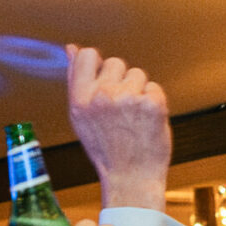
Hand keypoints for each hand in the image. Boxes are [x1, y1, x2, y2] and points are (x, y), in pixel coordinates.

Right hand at [68, 46, 171, 212]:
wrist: (130, 178)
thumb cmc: (106, 148)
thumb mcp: (80, 116)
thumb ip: (75, 79)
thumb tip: (71, 48)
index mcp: (80, 98)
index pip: (87, 55)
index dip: (98, 64)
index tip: (104, 80)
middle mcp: (102, 96)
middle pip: (116, 62)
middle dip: (120, 80)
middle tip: (120, 109)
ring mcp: (128, 99)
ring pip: (138, 74)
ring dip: (139, 91)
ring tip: (133, 117)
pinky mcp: (152, 105)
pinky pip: (154, 88)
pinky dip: (154, 102)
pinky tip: (147, 121)